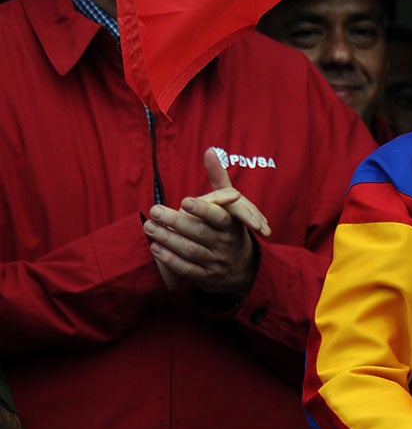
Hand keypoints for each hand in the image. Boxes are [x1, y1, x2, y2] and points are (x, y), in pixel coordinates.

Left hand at [144, 148, 271, 297]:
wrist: (243, 269)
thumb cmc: (231, 229)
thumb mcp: (230, 205)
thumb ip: (218, 179)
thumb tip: (210, 151)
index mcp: (232, 226)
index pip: (219, 217)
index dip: (203, 210)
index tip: (185, 201)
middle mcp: (225, 244)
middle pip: (199, 234)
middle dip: (175, 222)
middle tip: (153, 210)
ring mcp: (216, 262)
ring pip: (190, 251)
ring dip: (168, 239)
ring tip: (149, 227)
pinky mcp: (205, 277)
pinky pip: (186, 269)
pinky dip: (169, 259)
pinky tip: (155, 248)